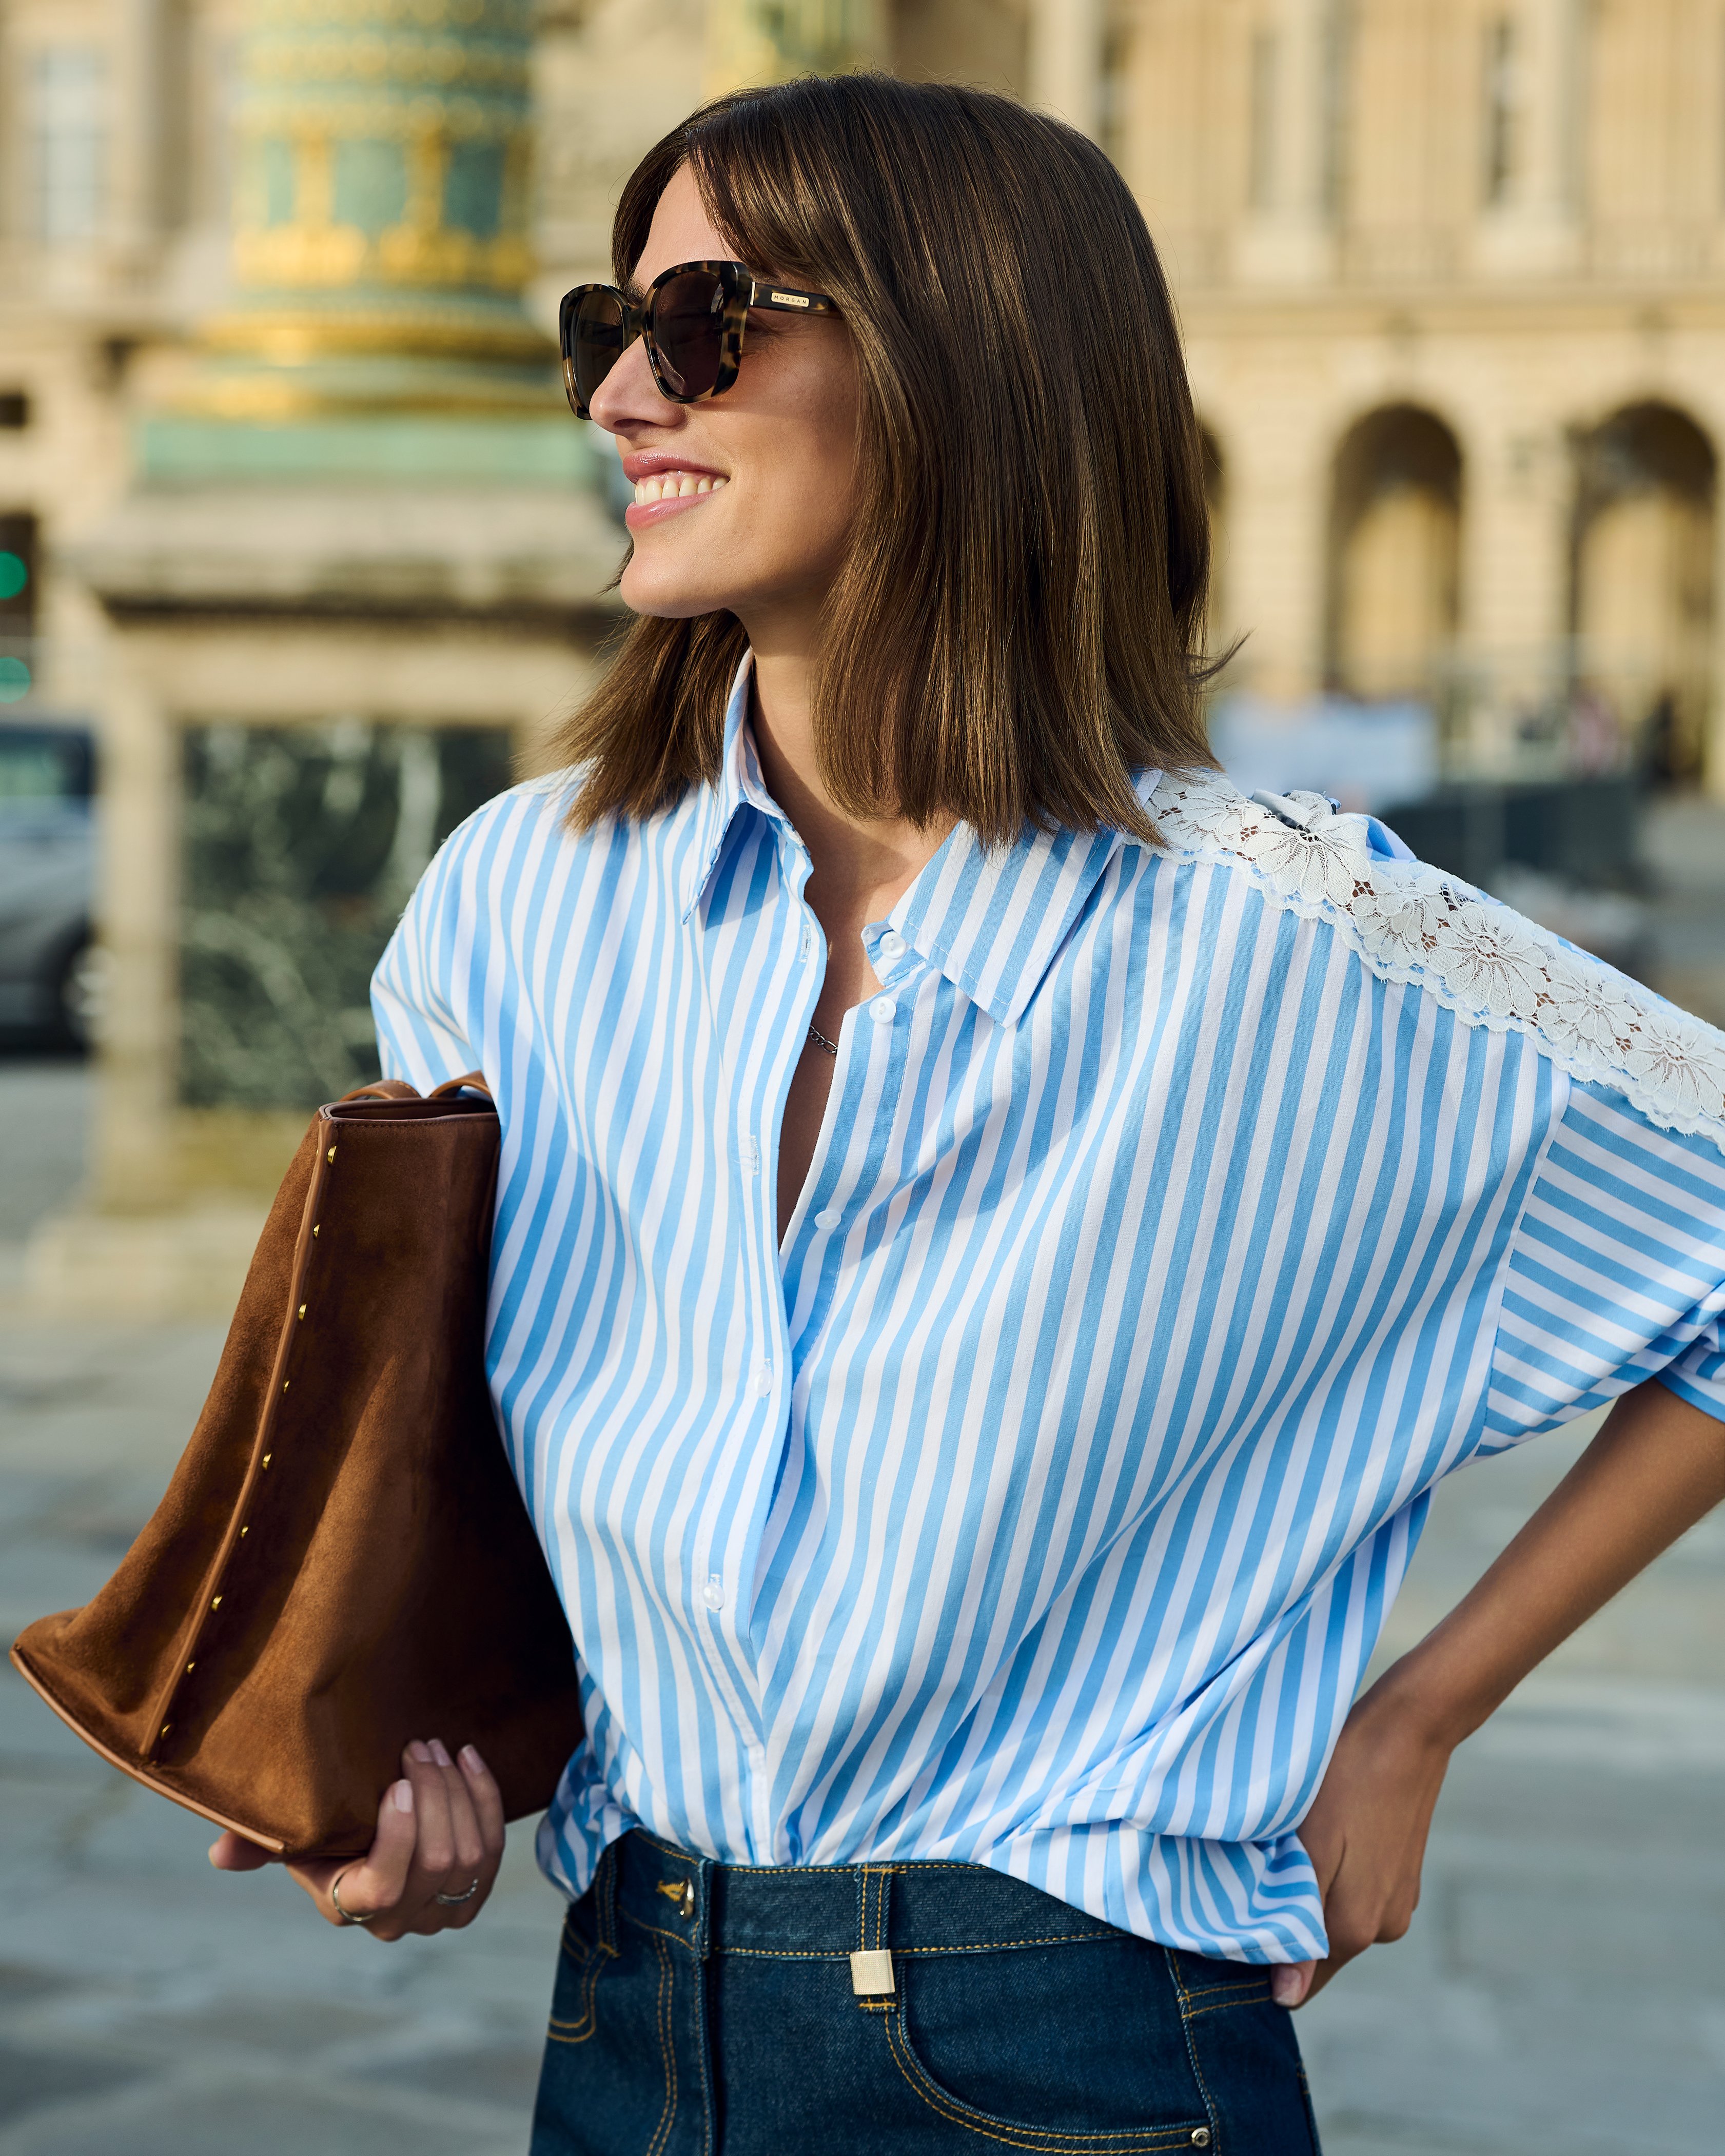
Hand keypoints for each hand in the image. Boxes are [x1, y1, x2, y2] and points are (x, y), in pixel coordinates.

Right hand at [208, 1737, 505, 1940]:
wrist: (373, 1837)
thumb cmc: (326, 1832)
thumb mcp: (290, 1834)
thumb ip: (256, 1842)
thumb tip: (221, 1854)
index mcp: (349, 1906)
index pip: (384, 1890)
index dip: (399, 1838)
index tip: (396, 1783)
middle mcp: (399, 1921)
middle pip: (438, 1861)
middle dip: (434, 1795)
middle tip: (420, 1745)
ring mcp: (443, 1911)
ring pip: (471, 1854)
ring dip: (459, 1793)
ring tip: (439, 1748)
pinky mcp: (477, 1891)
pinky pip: (493, 1847)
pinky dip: (486, 1798)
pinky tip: (469, 1759)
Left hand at [1271, 1680, 1452, 2007]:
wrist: (1409, 1730)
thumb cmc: (1348, 1777)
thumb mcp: (1311, 1843)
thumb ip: (1298, 1920)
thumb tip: (1286, 1997)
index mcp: (1356, 1927)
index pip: (1301, 1978)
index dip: (1265, 1958)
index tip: (1235, 1922)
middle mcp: (1384, 1927)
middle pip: (1317, 1946)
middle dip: (1285, 1920)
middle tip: (1254, 1870)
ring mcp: (1398, 1902)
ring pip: (1335, 1917)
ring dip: (1308, 1895)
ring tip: (1286, 1847)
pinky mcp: (1403, 1877)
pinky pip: (1356, 1894)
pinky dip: (1333, 1878)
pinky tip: (1320, 1838)